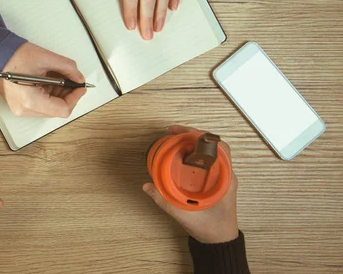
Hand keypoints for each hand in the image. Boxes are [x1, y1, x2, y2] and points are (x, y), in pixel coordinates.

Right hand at [0, 42, 86, 117]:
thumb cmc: (13, 56)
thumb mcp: (45, 58)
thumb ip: (67, 68)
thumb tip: (79, 77)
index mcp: (30, 100)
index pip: (62, 109)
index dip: (75, 98)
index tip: (79, 86)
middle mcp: (25, 109)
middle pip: (56, 110)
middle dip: (67, 95)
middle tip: (72, 80)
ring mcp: (21, 109)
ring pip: (50, 108)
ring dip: (59, 94)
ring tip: (58, 78)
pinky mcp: (20, 106)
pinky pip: (42, 105)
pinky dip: (50, 94)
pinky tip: (49, 81)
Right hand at [143, 125, 239, 243]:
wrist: (220, 242)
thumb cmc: (210, 229)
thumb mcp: (185, 215)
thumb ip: (164, 201)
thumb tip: (147, 186)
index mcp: (225, 180)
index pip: (218, 148)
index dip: (200, 136)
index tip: (182, 132)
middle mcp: (226, 175)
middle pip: (213, 145)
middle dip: (193, 134)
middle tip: (173, 132)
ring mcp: (223, 177)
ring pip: (210, 151)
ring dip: (194, 142)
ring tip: (175, 139)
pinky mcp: (217, 181)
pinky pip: (207, 160)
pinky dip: (194, 153)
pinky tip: (181, 154)